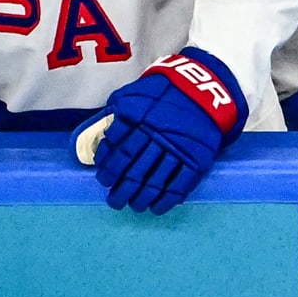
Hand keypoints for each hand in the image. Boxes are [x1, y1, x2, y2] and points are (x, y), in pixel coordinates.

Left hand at [93, 50, 244, 213]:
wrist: (204, 88)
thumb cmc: (162, 92)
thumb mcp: (133, 94)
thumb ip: (114, 115)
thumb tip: (93, 141)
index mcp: (140, 118)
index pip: (120, 152)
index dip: (109, 170)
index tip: (103, 180)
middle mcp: (157, 135)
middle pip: (134, 171)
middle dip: (121, 190)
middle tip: (114, 201)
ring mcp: (178, 149)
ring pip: (155, 182)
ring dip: (140, 198)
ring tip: (133, 205)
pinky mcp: (197, 159)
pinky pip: (179, 186)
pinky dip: (165, 201)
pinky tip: (156, 208)